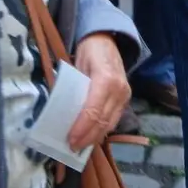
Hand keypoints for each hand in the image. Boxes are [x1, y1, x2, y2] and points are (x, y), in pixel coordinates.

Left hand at [68, 33, 130, 149]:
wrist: (107, 39)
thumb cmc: (89, 50)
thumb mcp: (76, 65)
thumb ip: (73, 88)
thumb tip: (61, 113)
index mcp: (105, 79)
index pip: (93, 110)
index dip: (82, 128)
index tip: (70, 140)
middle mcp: (119, 89)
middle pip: (103, 121)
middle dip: (87, 138)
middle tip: (72, 148)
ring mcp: (125, 95)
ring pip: (110, 123)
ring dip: (95, 137)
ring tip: (80, 147)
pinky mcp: (126, 99)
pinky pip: (114, 119)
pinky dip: (102, 130)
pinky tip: (91, 137)